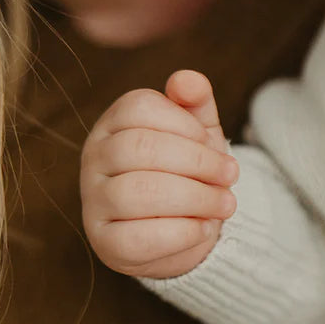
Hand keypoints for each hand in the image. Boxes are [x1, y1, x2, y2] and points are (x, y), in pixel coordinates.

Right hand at [81, 70, 238, 278]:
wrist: (188, 230)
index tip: (212, 143)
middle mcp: (94, 158)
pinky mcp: (106, 243)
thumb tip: (187, 80)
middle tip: (230, 175)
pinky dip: (183, 232)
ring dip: (196, 198)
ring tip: (225, 204)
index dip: (187, 125)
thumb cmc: (190, 173)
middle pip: (140, 147)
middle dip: (198, 162)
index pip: (140, 107)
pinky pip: (140, 237)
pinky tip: (204, 228)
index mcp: (113, 123)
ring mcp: (94, 202)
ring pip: (139, 192)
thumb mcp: (199, 134)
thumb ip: (196, 103)